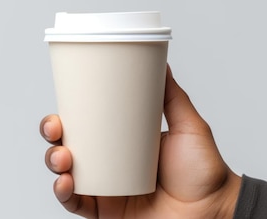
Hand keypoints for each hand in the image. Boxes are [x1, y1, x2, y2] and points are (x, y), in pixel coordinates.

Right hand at [40, 65, 241, 218]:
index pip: (86, 125)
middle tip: (55, 129)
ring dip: (53, 162)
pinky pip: (76, 204)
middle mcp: (110, 164)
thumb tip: (160, 63)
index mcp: (123, 142)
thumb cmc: (204, 172)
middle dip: (52, 136)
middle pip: (68, 146)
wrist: (213, 210)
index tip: (61, 105)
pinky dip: (64, 194)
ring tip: (63, 158)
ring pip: (65, 174)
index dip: (66, 116)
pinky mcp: (106, 212)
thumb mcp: (189, 126)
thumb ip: (173, 97)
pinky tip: (65, 184)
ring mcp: (106, 189)